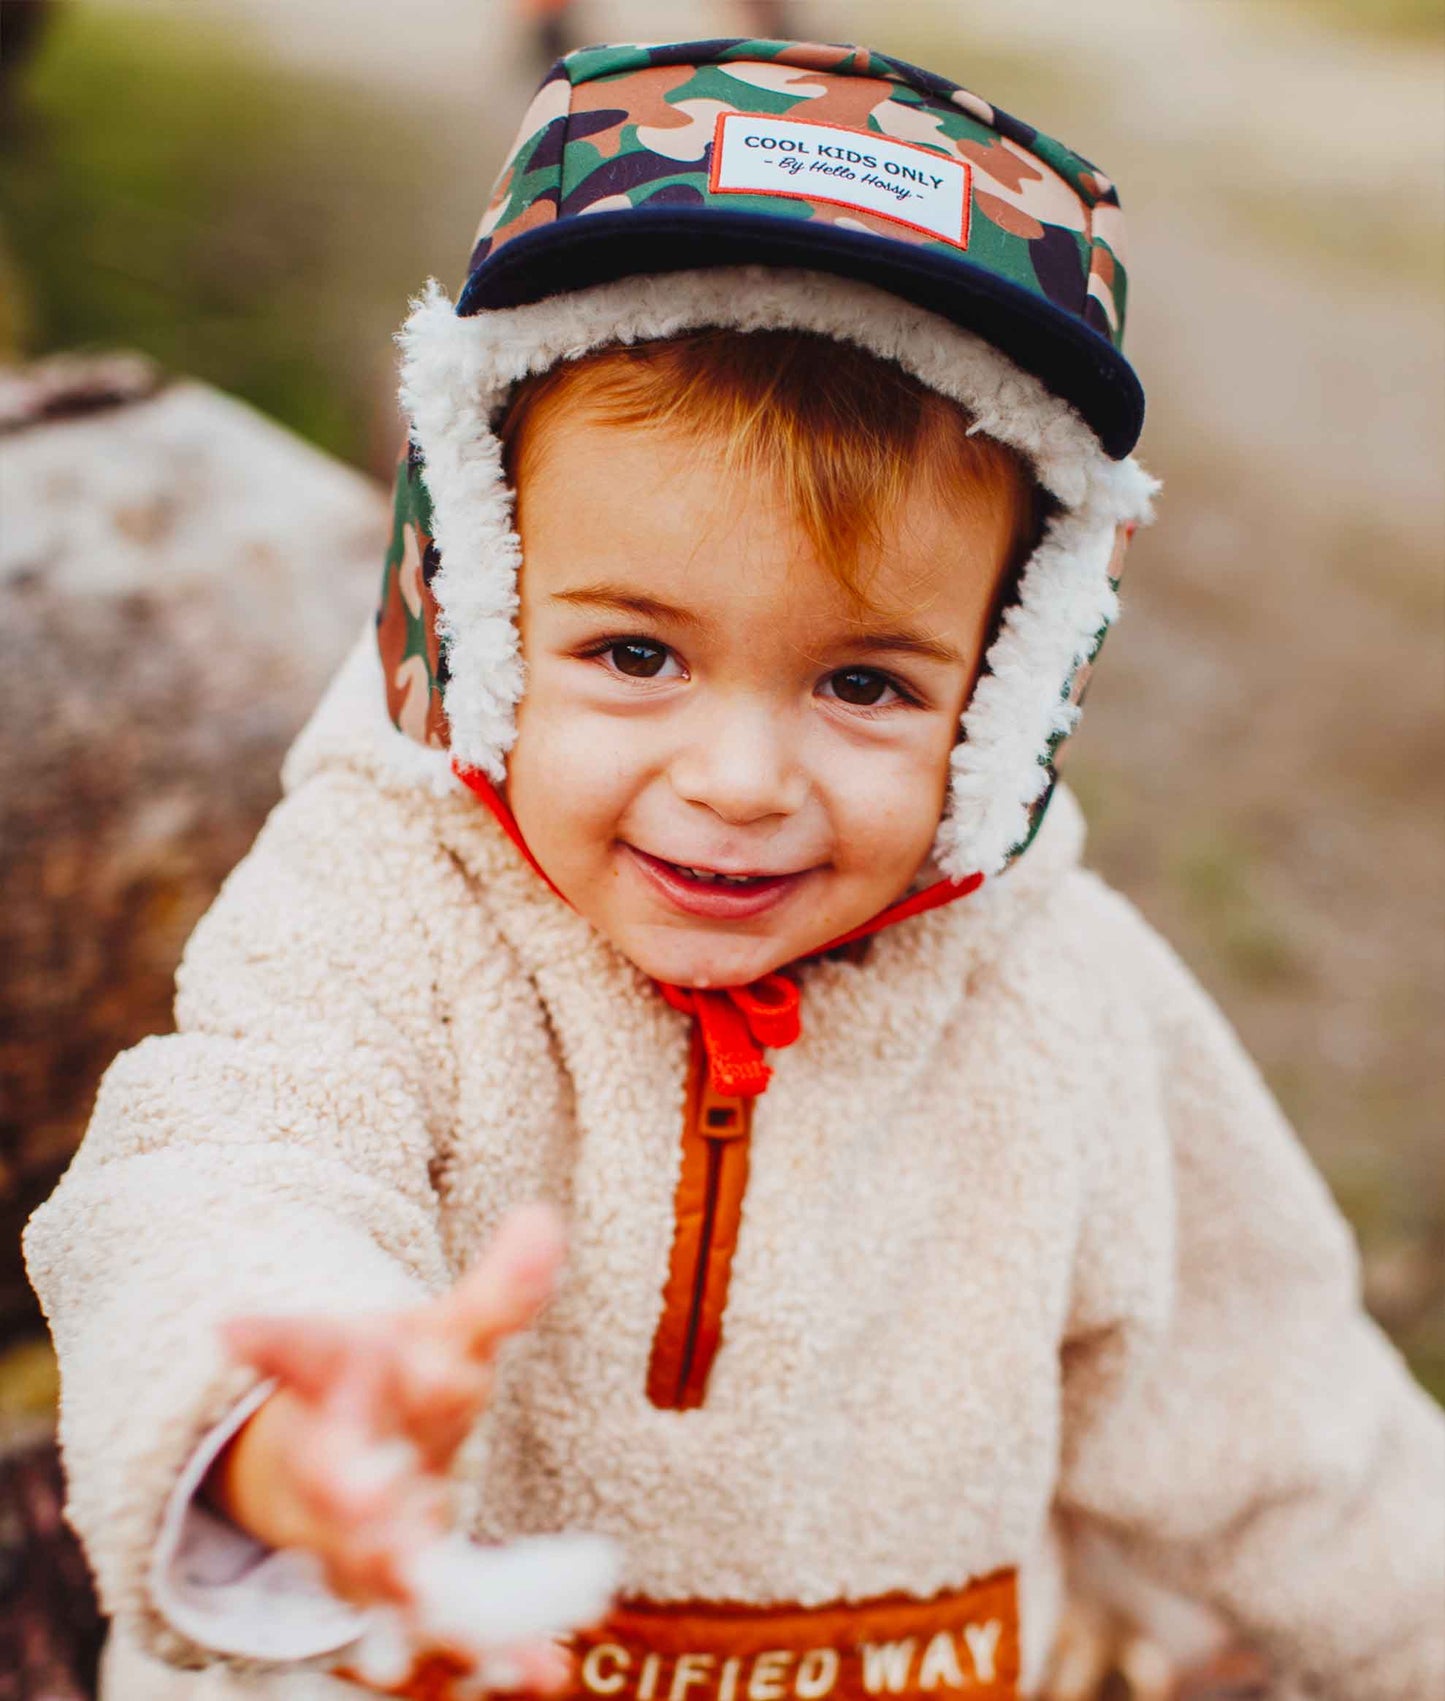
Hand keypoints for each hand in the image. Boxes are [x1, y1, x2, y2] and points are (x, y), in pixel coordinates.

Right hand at [210, 1203, 572, 1692]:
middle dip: (350, 1492)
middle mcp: (335, 1459)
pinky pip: (440, 1624)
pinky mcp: (391, 1587)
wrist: (341, 1453)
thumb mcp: (444, 1332)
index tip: (230, 1325)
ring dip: (410, 1587)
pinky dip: (493, 1649)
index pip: (305, 1348)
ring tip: (441, 1604)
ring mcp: (351, 1533)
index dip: (271, 1337)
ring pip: (372, 1566)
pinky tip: (542, 1672)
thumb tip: (545, 1220)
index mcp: (340, 1377)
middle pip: (332, 1476)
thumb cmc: (396, 1382)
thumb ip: (499, 1291)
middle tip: (372, 1500)